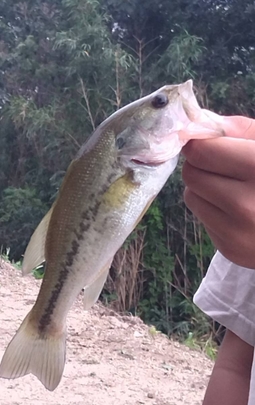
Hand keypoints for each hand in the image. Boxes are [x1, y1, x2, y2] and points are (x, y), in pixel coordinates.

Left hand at [182, 116, 254, 268]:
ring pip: (191, 197)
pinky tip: (239, 211)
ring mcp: (236, 231)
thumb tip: (199, 123)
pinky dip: (214, 210)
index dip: (202, 143)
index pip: (201, 151)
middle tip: (224, 166)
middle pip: (191, 174)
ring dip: (204, 189)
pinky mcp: (230, 248)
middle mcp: (246, 204)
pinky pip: (202, 219)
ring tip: (234, 189)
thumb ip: (240, 130)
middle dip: (201, 165)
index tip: (210, 143)